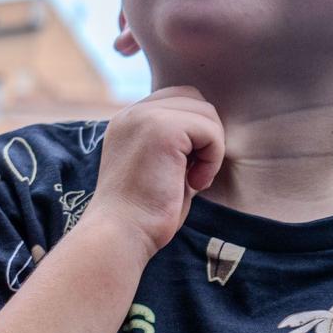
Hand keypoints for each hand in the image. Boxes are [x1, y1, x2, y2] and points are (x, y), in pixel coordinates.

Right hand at [82, 87, 223, 255]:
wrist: (120, 233)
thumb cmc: (141, 214)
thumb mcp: (158, 168)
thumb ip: (178, 145)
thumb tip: (211, 136)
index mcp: (127, 121)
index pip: (177, 100)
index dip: (193, 131)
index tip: (183, 169)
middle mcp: (132, 113)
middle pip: (195, 99)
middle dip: (206, 135)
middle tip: (194, 172)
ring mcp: (144, 117)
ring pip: (206, 113)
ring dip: (211, 149)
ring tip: (193, 180)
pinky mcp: (162, 129)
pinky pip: (210, 131)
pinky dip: (212, 159)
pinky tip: (194, 183)